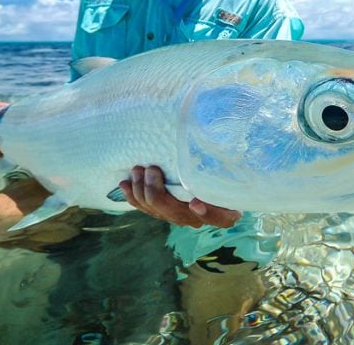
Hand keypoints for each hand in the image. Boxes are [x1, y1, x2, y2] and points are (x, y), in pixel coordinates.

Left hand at [120, 165, 240, 228]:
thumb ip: (224, 159)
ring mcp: (180, 216)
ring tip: (137, 170)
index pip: (220, 218)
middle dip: (158, 193)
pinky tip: (124, 185)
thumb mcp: (229, 165)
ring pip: (158, 212)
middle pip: (177, 214)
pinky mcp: (164, 212)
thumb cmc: (223, 168)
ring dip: (142, 192)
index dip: (207, 212)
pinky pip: (146, 210)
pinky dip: (134, 198)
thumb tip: (223, 136)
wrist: (211, 176)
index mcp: (224, 210)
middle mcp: (200, 217)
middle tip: (151, 170)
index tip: (195, 201)